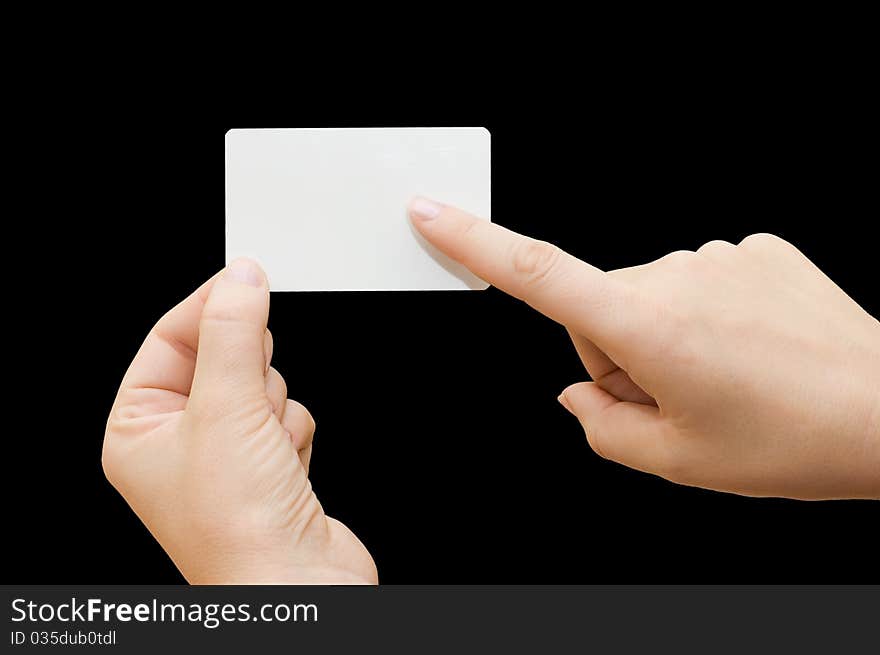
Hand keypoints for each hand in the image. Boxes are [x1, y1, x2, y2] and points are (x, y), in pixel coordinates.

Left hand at [102, 259, 376, 582]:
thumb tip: (241, 277)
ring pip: (260, 385)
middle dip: (248, 376)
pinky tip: (285, 466)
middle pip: (221, 358)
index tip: (246, 279)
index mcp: (137, 430)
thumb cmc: (237, 528)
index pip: (169, 339)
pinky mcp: (268, 466)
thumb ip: (234, 333)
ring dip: (273, 410)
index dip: (208, 307)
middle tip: (247, 400)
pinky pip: (286, 415)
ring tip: (266, 450)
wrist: (297, 588)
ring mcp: (225, 456)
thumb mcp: (225, 410)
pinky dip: (293, 433)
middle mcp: (176, 443)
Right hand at [408, 198, 879, 499]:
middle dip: (622, 355)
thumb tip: (575, 394)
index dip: (473, 242)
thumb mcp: (675, 460)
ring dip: (668, 336)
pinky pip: (700, 279)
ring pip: (651, 296)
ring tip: (729, 375)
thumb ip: (599, 427)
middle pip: (600, 311)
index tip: (430, 212)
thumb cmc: (791, 440)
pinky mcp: (754, 247)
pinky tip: (753, 345)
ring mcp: (717, 255)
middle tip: (683, 396)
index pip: (536, 275)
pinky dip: (711, 314)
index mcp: (645, 328)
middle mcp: (674, 276)